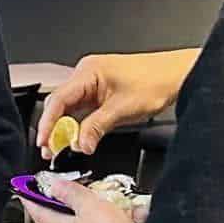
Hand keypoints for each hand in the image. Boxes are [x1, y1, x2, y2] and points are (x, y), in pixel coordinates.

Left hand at [23, 177, 138, 222]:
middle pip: (63, 219)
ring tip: (108, 201)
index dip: (30, 201)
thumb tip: (53, 184)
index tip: (22, 191)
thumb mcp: (88, 207)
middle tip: (64, 191)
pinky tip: (129, 218)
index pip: (40, 213)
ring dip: (97, 212)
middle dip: (65, 205)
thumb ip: (72, 195)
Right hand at [37, 49, 198, 155]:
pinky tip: (78, 138)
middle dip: (54, 129)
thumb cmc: (157, 80)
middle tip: (51, 151)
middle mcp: (87, 74)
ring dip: (66, 129)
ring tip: (62, 148)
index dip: (48, 123)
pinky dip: (79, 125)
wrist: (180, 74)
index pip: (58, 99)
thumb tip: (79, 146)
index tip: (44, 141)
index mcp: (88, 71)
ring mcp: (94, 83)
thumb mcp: (123, 109)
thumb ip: (96, 128)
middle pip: (61, 104)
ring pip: (71, 108)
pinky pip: (82, 109)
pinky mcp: (101, 91)